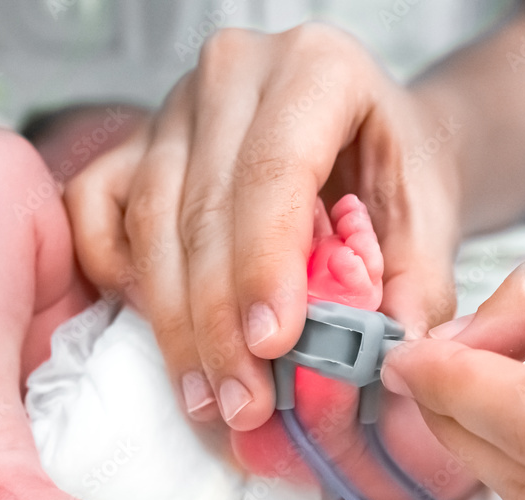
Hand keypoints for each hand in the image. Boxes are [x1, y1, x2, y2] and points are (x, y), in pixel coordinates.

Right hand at [64, 24, 461, 430]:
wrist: (372, 138)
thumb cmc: (397, 170)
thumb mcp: (428, 218)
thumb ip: (413, 285)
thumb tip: (383, 360)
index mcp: (318, 69)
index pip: (274, 170)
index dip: (265, 264)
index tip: (271, 345)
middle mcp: (234, 74)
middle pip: (203, 208)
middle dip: (219, 322)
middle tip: (242, 404)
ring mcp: (175, 107)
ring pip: (150, 221)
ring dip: (175, 323)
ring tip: (209, 398)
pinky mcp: (137, 144)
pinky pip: (95, 210)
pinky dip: (117, 274)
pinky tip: (158, 327)